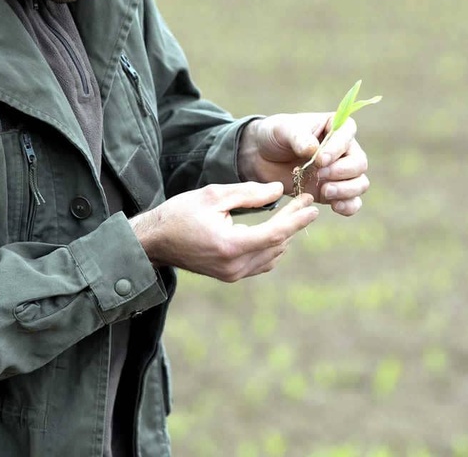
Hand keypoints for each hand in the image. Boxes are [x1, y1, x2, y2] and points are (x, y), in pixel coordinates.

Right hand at [131, 182, 317, 281]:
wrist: (154, 242)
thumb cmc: (179, 214)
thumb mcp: (214, 195)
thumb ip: (249, 193)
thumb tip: (279, 191)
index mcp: (230, 245)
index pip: (275, 233)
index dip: (297, 218)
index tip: (313, 205)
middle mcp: (234, 266)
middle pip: (277, 245)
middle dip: (295, 223)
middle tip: (308, 203)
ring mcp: (232, 274)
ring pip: (272, 256)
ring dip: (285, 236)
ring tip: (296, 213)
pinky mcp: (229, 275)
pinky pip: (261, 263)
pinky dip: (272, 247)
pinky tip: (276, 231)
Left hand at [238, 113, 369, 215]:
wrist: (263, 158)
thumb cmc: (276, 136)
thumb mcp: (282, 130)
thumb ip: (298, 137)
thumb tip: (313, 149)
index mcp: (334, 126)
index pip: (347, 133)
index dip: (337, 148)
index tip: (320, 159)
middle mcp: (344, 149)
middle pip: (359, 162)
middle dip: (342, 172)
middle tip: (320, 174)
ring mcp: (341, 173)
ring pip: (360, 183)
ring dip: (346, 190)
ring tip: (325, 191)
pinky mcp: (334, 192)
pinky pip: (352, 202)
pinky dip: (348, 206)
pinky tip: (335, 206)